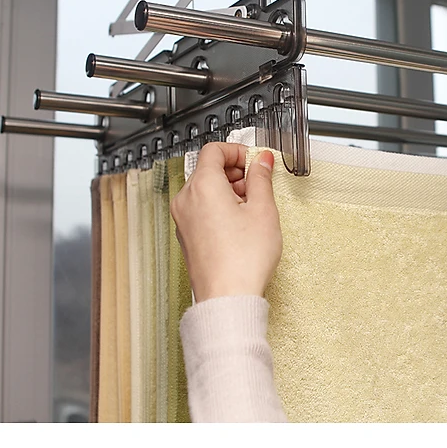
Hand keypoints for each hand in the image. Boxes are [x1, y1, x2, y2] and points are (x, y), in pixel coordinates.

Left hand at [170, 142, 282, 301]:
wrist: (227, 297)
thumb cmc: (243, 259)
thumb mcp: (263, 210)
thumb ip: (261, 178)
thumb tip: (261, 161)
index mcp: (203, 186)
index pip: (214, 150)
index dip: (237, 151)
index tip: (254, 161)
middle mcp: (186, 200)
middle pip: (208, 169)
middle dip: (234, 171)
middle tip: (257, 185)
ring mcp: (183, 219)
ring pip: (204, 189)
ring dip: (227, 189)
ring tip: (250, 208)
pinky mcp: (186, 235)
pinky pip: (201, 208)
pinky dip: (218, 206)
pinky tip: (239, 224)